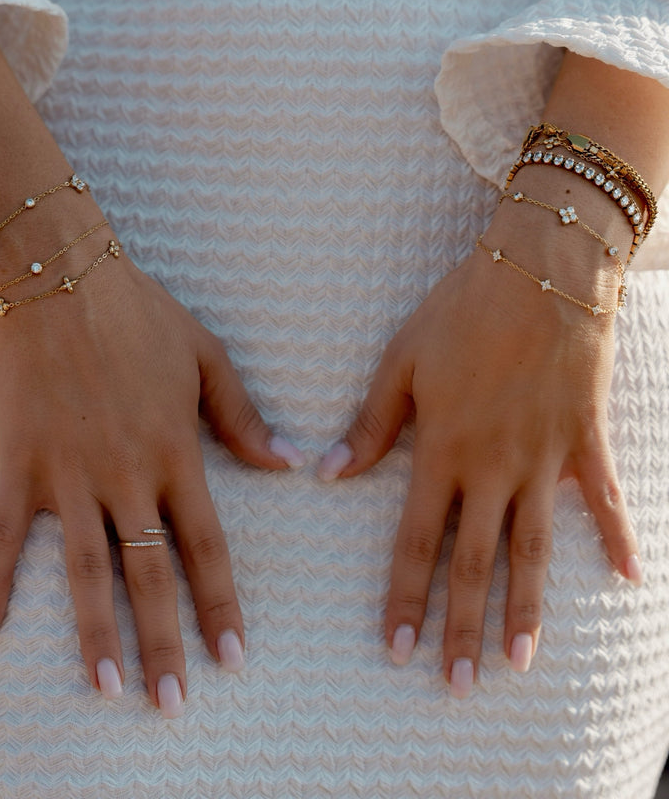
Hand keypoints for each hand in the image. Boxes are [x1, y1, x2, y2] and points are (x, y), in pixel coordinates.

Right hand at [0, 251, 304, 716]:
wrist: (60, 276)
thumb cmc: (138, 312)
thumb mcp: (206, 357)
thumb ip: (242, 417)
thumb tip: (288, 463)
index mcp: (175, 450)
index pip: (205, 545)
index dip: (221, 604)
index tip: (233, 656)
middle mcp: (126, 473)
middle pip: (150, 573)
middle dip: (164, 642)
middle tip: (172, 702)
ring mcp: (69, 472)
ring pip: (85, 568)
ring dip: (94, 631)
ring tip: (106, 687)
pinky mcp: (21, 460)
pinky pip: (3, 531)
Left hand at [318, 223, 640, 696]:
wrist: (540, 270)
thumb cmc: (463, 309)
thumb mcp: (402, 360)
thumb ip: (371, 423)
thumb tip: (327, 471)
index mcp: (443, 449)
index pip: (418, 541)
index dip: (406, 597)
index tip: (398, 649)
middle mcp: (494, 467)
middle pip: (475, 562)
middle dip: (462, 627)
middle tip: (457, 684)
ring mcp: (544, 459)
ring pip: (534, 549)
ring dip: (527, 609)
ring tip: (521, 663)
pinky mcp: (585, 440)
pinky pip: (604, 499)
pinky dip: (615, 539)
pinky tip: (627, 579)